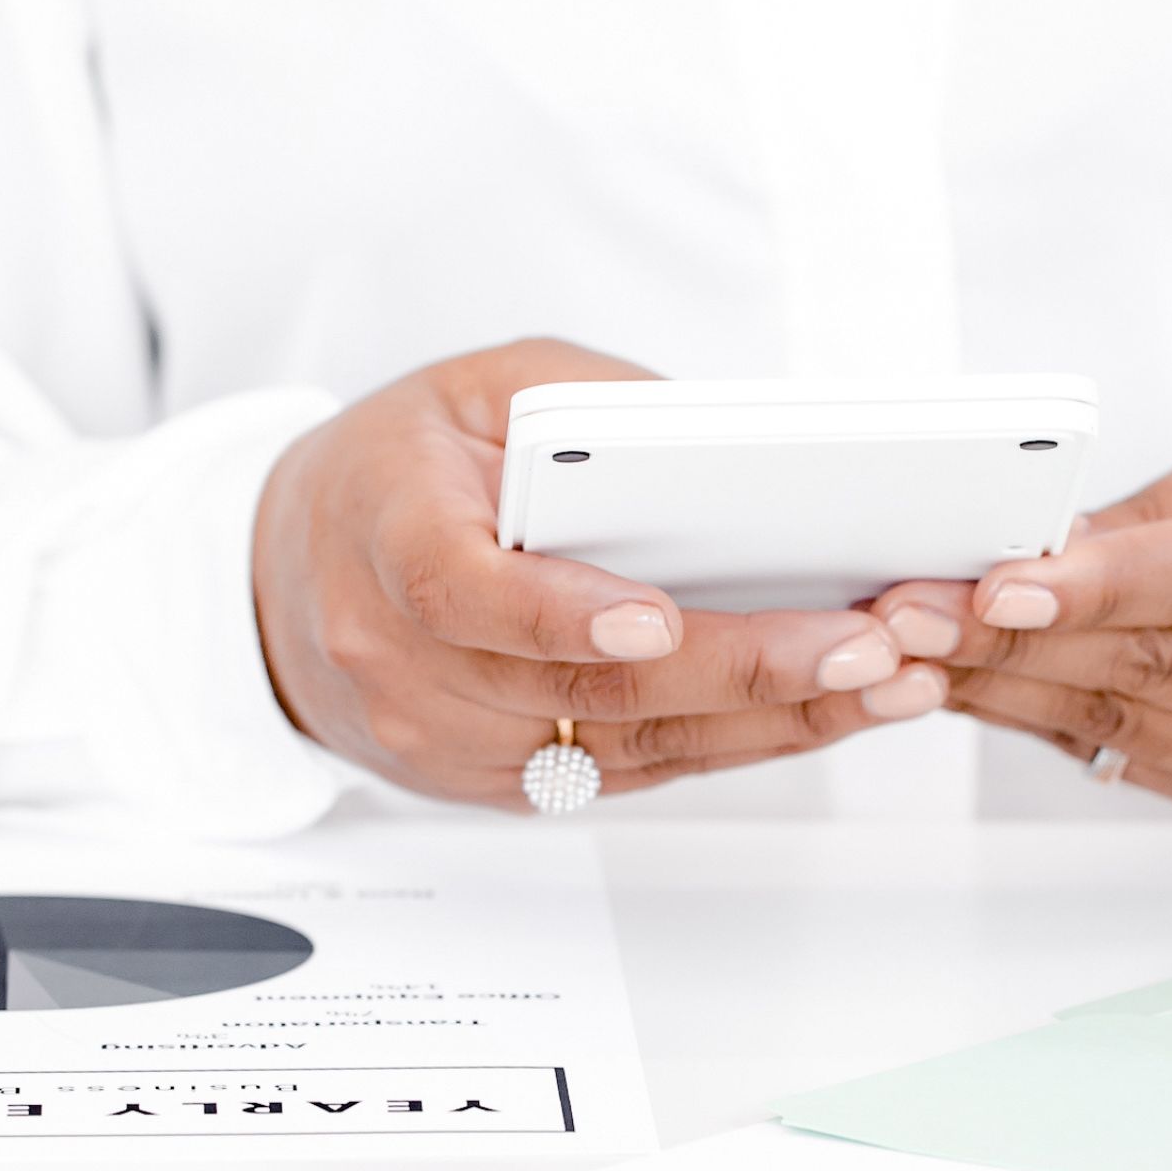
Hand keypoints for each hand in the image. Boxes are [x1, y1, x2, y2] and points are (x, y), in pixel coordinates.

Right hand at [253, 339, 946, 807]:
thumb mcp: (477, 386)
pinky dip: (731, 744)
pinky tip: (822, 713)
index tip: (653, 619)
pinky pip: (625, 775)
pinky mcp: (492, 784)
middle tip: (860, 646)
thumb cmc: (397, 470)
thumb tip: (722, 440)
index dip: (561, 614)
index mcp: (388, 537)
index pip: (463, 592)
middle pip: (580, 689)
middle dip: (739, 670)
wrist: (287, 578)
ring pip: (622, 748)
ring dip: (766, 721)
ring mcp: (445, 738)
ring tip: (884, 683)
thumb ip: (586, 403)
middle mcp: (405, 661)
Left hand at [871, 424, 1171, 817]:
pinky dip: (1041, 720)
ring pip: (1123, 721)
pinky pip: (1128, 756)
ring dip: (1000, 688)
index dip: (1096, 586)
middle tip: (902, 612)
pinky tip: (972, 687)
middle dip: (1008, 640)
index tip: (997, 580)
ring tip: (908, 649)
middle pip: (1150, 664)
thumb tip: (1043, 537)